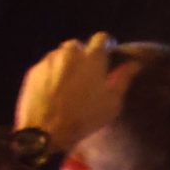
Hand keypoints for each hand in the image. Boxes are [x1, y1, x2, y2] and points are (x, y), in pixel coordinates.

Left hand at [15, 34, 129, 150]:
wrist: (44, 131)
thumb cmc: (84, 118)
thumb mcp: (112, 102)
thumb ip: (123, 79)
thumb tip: (135, 63)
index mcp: (92, 57)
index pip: (102, 38)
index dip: (107, 46)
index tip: (108, 56)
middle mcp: (70, 52)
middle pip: (79, 45)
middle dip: (84, 56)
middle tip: (88, 75)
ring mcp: (49, 60)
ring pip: (61, 54)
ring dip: (67, 63)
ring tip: (69, 83)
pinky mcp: (34, 70)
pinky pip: (47, 65)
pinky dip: (52, 72)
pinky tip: (54, 90)